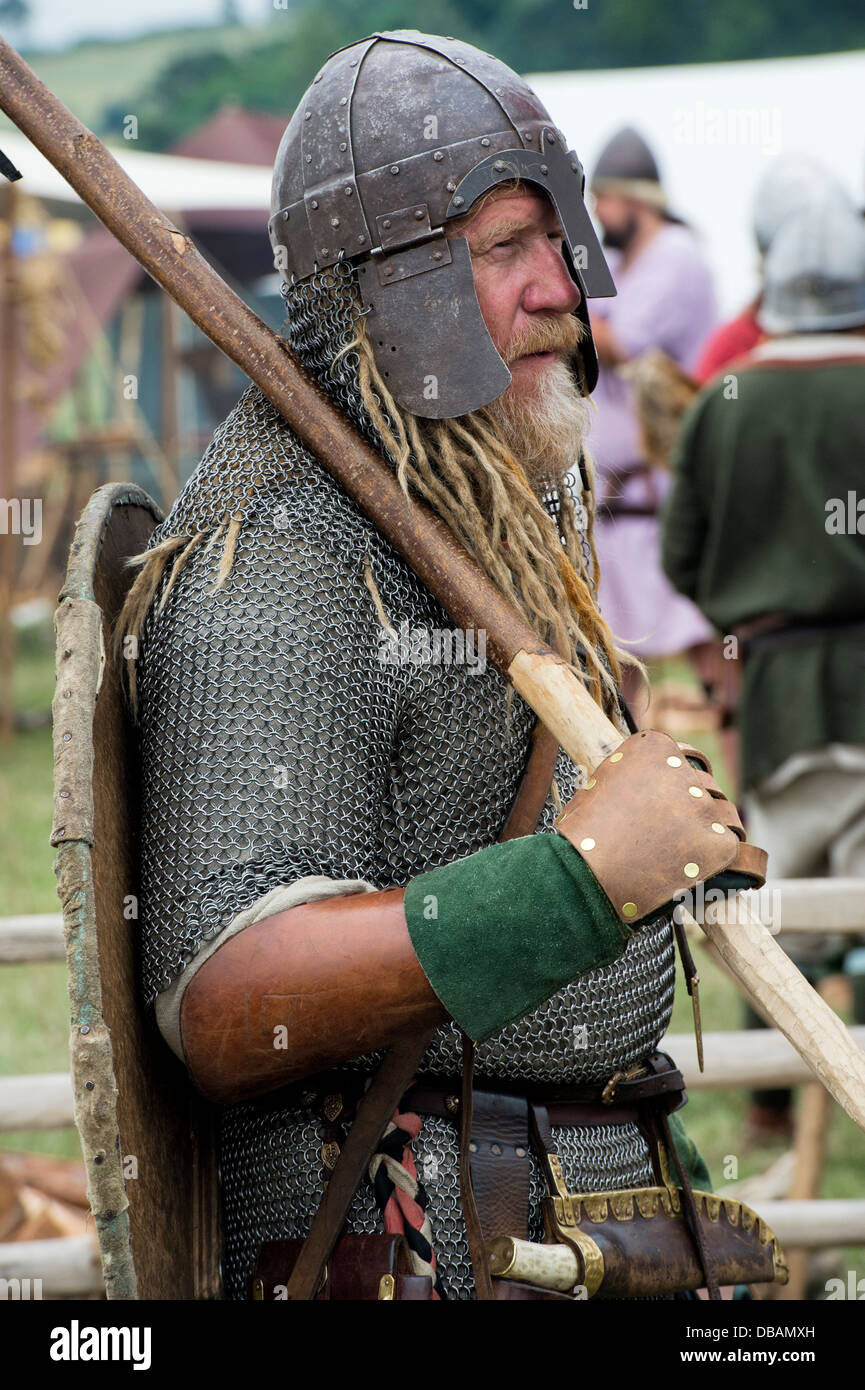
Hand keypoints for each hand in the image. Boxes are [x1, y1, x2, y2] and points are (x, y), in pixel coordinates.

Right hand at [554, 730, 766, 928]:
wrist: (586, 872)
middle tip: (673, 834)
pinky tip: (693, 869)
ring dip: (708, 830)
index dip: (677, 782)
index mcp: (655, 748)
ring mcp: (703, 805)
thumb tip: (643, 786)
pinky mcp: (718, 841)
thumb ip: (630, 776)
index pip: (683, 758)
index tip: (667, 801)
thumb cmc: (582, 833)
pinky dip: (714, 859)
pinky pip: (727, 846)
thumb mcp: (599, 784)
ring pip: (723, 815)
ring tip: (686, 853)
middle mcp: (684, 770)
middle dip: (692, 808)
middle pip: (704, 787)